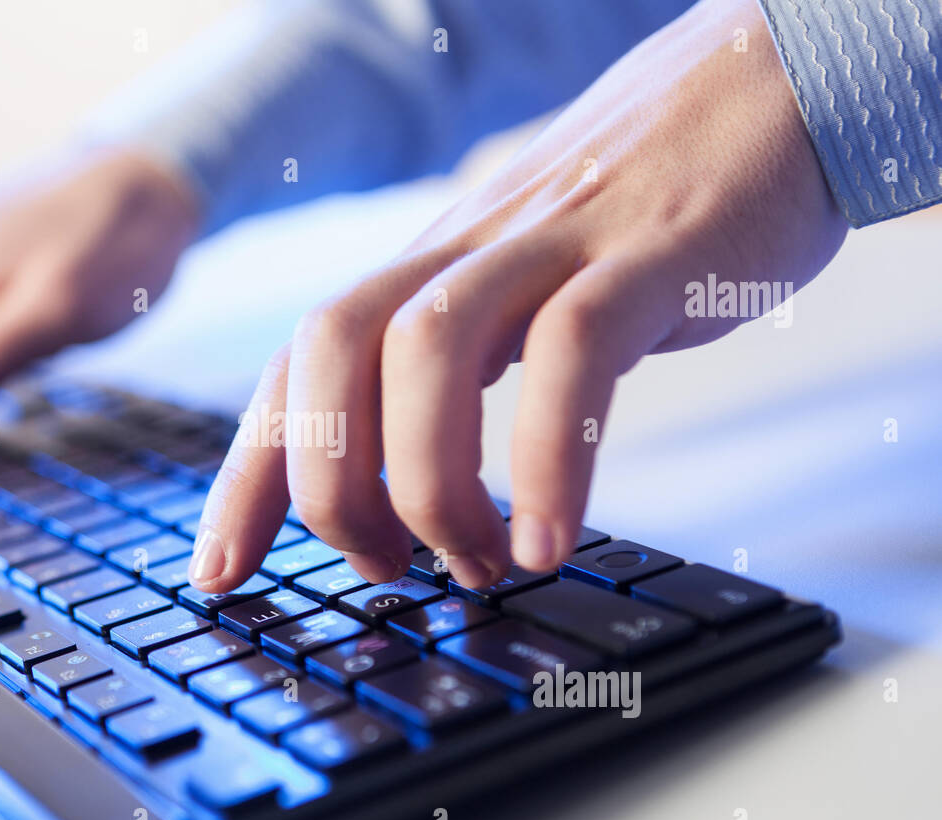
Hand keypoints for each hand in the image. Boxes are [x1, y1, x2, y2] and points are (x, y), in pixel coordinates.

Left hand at [189, 0, 846, 591]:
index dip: (246, 473)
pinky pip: (574, 352)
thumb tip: (417, 480)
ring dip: (431, 486)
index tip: (217, 571)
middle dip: (329, 484)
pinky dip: (550, 456)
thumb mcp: (525, 286)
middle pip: (333, 349)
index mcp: (430, 270)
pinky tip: (552, 538)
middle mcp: (467, 252)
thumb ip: (466, 365)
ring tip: (476, 565)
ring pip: (430, 350)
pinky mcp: (649, 253)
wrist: (769, 82)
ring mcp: (553, 243)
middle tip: (385, 569)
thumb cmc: (644, 208)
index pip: (299, 368)